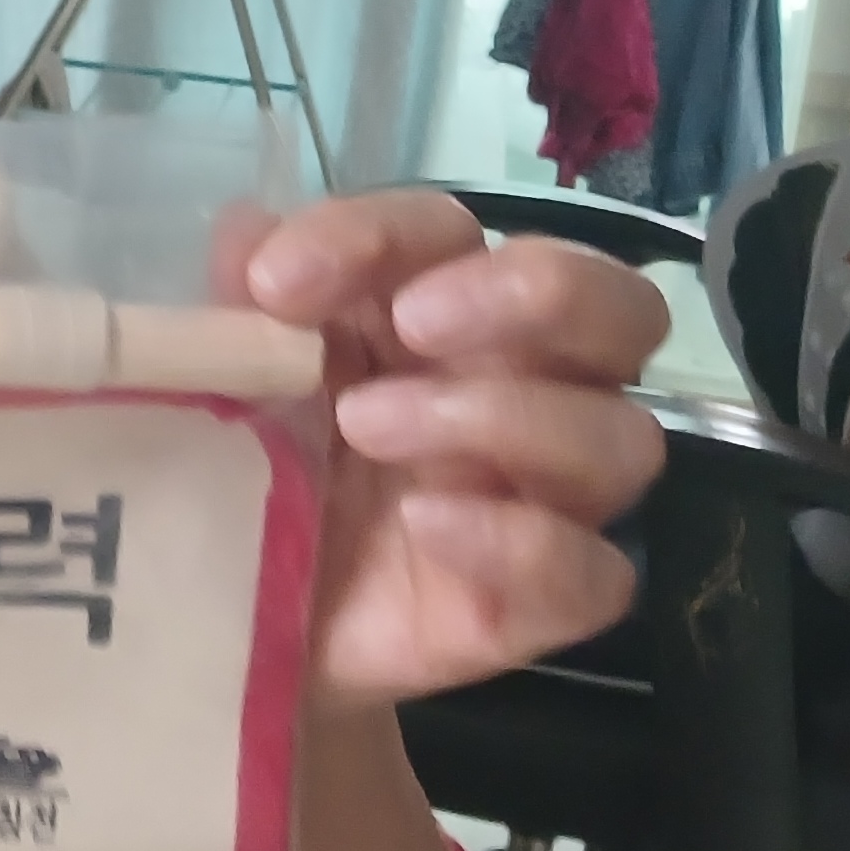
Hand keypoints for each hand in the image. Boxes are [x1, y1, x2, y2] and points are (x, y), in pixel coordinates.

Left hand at [229, 191, 666, 712]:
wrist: (230, 619)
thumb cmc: (249, 469)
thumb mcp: (230, 381)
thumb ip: (241, 306)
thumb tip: (246, 231)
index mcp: (443, 312)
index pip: (457, 234)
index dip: (381, 236)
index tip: (276, 283)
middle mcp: (523, 388)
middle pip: (616, 309)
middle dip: (530, 292)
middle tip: (415, 322)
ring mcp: (542, 497)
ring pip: (619, 438)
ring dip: (500, 416)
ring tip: (365, 426)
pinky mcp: (538, 602)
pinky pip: (594, 573)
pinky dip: (518, 540)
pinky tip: (424, 522)